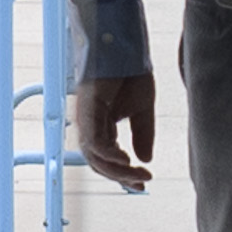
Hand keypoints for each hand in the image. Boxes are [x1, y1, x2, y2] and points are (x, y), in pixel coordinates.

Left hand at [82, 69, 155, 189]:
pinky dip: (108, 154)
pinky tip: (126, 161)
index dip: (123, 175)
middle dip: (120, 177)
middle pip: (98, 162)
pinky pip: (94, 141)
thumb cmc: (130, 72)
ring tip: (137, 174)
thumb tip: (144, 160)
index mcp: (101, 126)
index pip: (107, 159)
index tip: (142, 184)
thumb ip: (142, 135)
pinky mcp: (87, 110)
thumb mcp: (142, 110)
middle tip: (141, 184)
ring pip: (94, 156)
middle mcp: (90, 125)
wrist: (125, 46)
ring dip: (116, 169)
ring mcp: (87, 118)